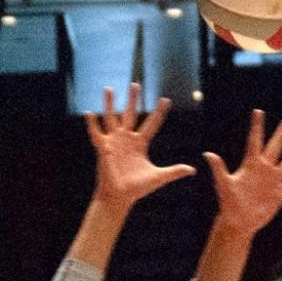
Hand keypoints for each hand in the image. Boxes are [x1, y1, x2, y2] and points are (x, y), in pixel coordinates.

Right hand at [86, 83, 196, 209]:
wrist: (120, 196)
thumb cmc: (137, 188)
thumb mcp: (159, 177)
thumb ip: (174, 171)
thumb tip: (193, 170)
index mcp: (140, 143)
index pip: (152, 123)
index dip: (159, 112)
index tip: (166, 99)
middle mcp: (127, 139)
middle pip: (130, 114)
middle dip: (133, 99)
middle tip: (135, 84)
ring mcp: (114, 142)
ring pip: (111, 118)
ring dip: (109, 104)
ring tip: (108, 88)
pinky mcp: (103, 148)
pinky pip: (96, 134)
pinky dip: (92, 124)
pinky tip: (88, 112)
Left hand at [205, 108, 281, 232]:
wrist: (238, 222)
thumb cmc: (228, 203)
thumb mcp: (224, 184)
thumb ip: (219, 169)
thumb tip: (207, 154)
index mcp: (251, 165)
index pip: (254, 141)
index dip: (256, 126)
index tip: (258, 111)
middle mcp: (264, 170)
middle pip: (275, 148)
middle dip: (281, 135)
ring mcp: (273, 182)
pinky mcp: (280, 196)